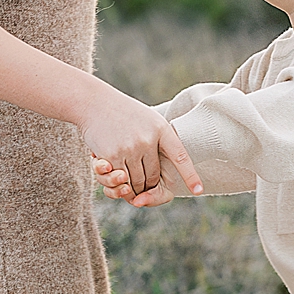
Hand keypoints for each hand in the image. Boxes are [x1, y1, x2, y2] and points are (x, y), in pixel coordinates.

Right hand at [79, 90, 200, 201]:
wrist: (94, 103)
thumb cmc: (125, 113)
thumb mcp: (149, 119)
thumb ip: (160, 138)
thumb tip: (172, 163)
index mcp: (161, 129)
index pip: (180, 157)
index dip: (190, 176)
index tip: (199, 191)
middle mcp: (148, 140)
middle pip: (153, 177)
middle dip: (148, 185)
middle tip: (142, 185)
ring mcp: (130, 149)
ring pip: (137, 181)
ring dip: (134, 186)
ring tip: (128, 181)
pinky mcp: (112, 156)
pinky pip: (120, 180)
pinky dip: (119, 183)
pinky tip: (117, 175)